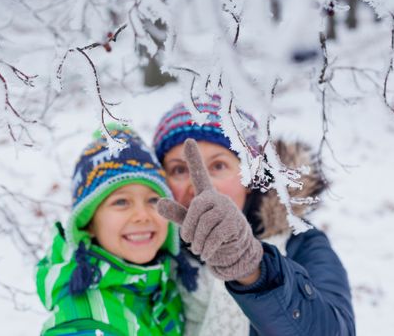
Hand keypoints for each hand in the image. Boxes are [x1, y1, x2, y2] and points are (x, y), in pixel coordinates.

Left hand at [157, 139, 262, 281]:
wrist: (235, 251)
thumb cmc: (210, 234)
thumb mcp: (191, 224)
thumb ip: (176, 213)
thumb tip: (158, 202)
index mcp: (206, 196)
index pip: (199, 174)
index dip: (194, 158)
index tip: (188, 139)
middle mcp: (218, 199)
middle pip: (196, 209)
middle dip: (190, 229)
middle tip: (190, 242)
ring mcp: (228, 210)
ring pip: (204, 224)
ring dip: (198, 242)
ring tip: (199, 250)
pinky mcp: (235, 224)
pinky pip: (215, 235)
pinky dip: (207, 248)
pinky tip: (206, 254)